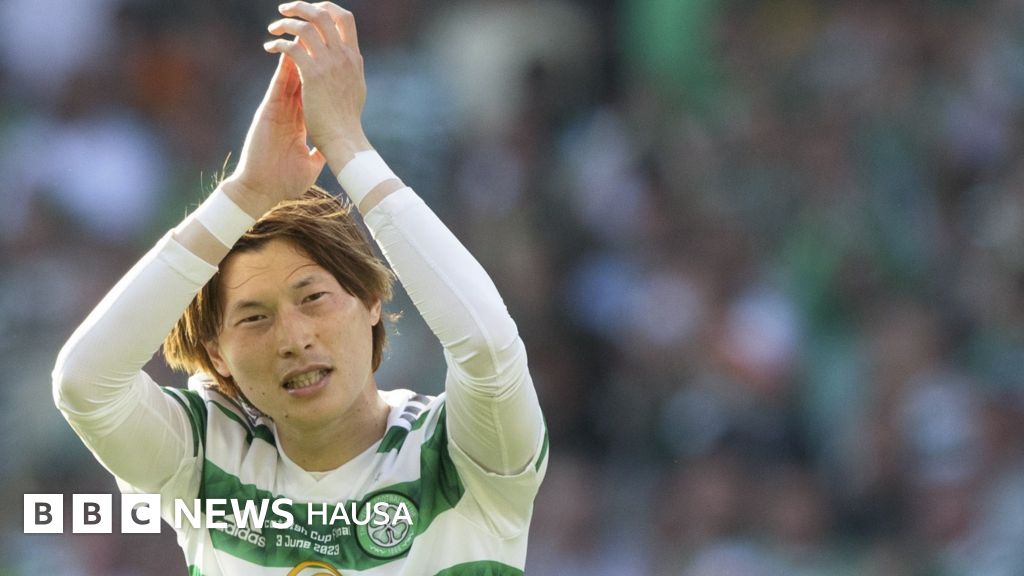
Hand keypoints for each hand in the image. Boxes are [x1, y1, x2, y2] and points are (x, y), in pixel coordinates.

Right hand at [224, 54, 325, 216]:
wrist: (261, 191)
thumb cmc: (283, 183)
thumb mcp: (310, 166)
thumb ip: (320, 154)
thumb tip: (333, 150)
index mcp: (299, 124)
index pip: (313, 95)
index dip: (323, 79)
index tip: (334, 65)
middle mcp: (288, 113)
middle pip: (302, 80)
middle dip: (311, 61)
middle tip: (320, 40)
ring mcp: (278, 111)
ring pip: (289, 78)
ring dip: (297, 56)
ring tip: (305, 36)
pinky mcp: (267, 112)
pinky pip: (277, 85)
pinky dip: (283, 68)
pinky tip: (290, 51)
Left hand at [263, 1, 371, 170]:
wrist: (344, 139)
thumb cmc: (347, 122)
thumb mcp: (356, 90)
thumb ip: (350, 72)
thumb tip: (349, 62)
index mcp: (353, 58)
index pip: (344, 19)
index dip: (326, 8)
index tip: (310, 11)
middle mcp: (343, 56)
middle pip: (324, 14)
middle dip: (302, 6)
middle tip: (285, 10)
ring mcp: (329, 64)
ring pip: (305, 26)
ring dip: (286, 23)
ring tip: (274, 29)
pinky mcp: (312, 74)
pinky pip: (292, 47)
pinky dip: (278, 43)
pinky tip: (269, 47)